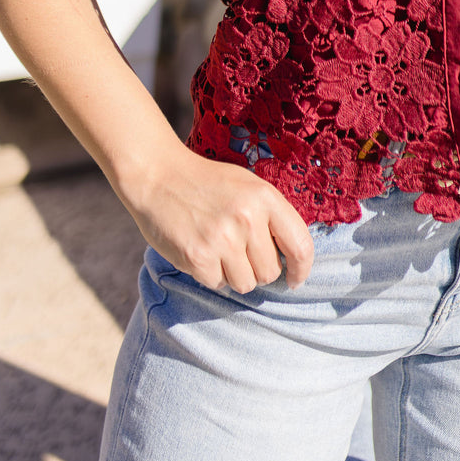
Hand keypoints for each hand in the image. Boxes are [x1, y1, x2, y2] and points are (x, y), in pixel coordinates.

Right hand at [120, 145, 314, 293]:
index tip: (295, 279)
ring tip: (218, 248)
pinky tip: (200, 250)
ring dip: (234, 274)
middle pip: (270, 272)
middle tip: (238, 249)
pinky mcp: (198, 257)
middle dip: (257, 268)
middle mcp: (247, 218)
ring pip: (246, 284)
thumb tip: (292, 258)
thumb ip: (271, 217)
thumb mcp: (247, 186)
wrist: (158, 176)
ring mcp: (222, 239)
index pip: (301, 246)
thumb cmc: (207, 182)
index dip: (301, 270)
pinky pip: (218, 284)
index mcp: (265, 197)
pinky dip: (210, 274)